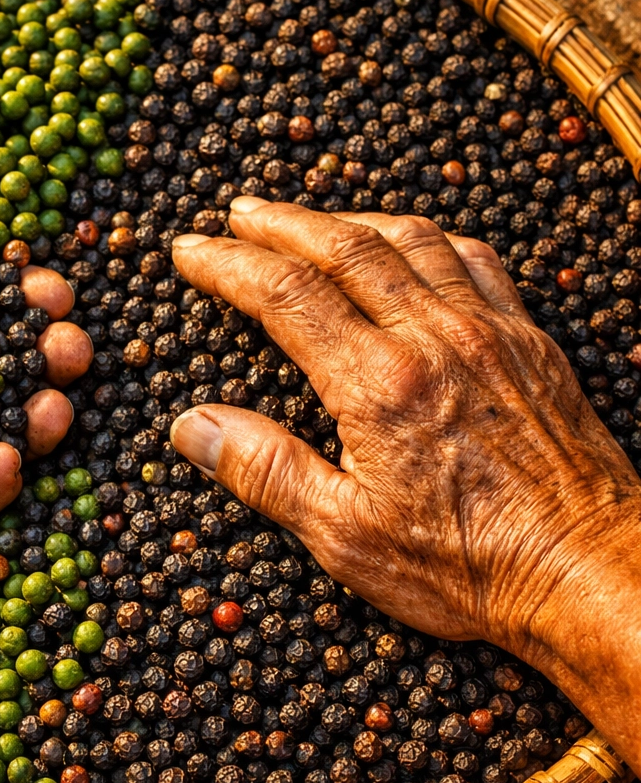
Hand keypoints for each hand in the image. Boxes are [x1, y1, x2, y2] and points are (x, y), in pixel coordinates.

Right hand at [170, 197, 640, 769]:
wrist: (590, 570)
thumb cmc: (469, 565)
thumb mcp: (346, 536)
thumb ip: (265, 471)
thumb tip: (194, 427)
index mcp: (378, 384)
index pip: (284, 295)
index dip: (228, 265)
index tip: (192, 250)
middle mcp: (433, 338)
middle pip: (342, 248)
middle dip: (279, 223)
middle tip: (238, 212)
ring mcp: (487, 330)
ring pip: (409, 239)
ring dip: (348, 217)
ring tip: (308, 217)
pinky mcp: (528, 340)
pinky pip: (473, 259)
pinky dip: (427, 236)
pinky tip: (410, 241)